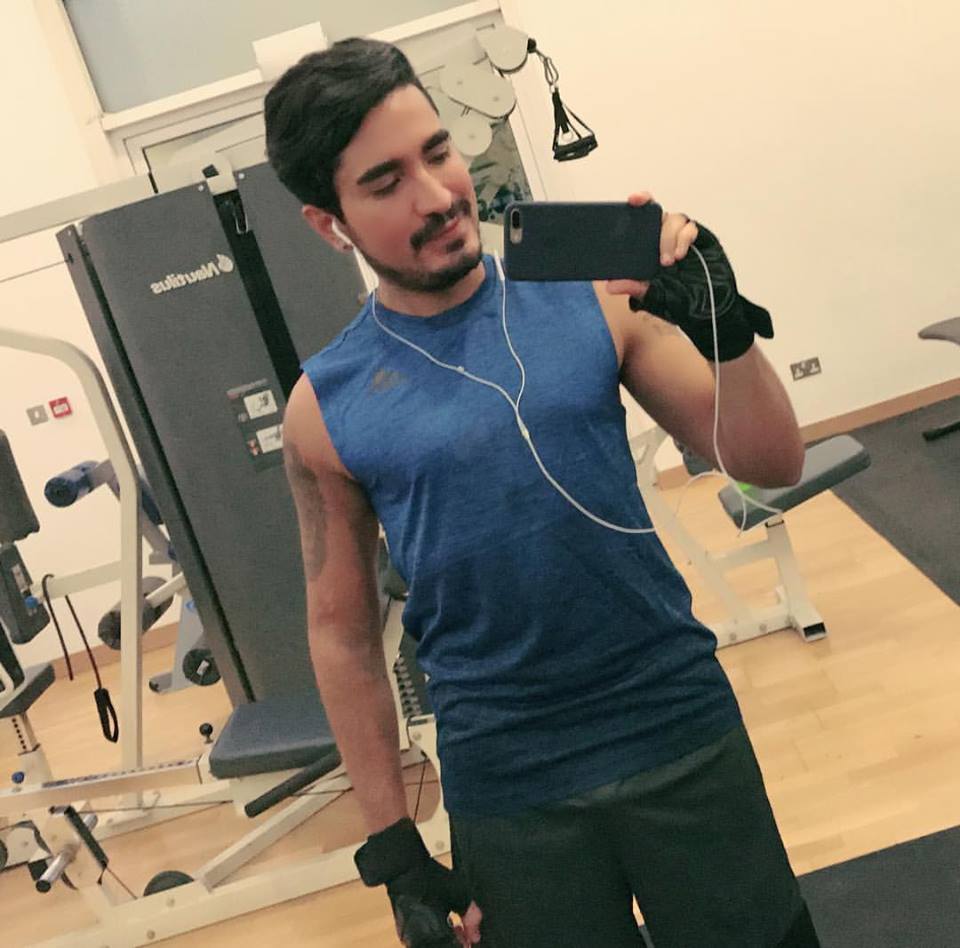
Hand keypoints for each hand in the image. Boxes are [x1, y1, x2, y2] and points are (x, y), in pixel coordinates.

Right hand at [355, 818, 482, 945]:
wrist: (404, 868)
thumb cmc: (430, 878)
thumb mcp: (460, 894)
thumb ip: (471, 917)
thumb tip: (475, 935)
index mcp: (436, 935)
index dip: (465, 944)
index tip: (470, 937)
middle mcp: (421, 942)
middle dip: (456, 942)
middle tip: (462, 930)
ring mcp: (409, 939)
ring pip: (434, 946)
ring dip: (445, 941)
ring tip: (451, 924)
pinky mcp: (403, 933)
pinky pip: (422, 942)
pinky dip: (433, 937)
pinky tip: (437, 921)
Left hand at [604, 191, 774, 360]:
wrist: (711, 310)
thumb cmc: (681, 303)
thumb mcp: (654, 297)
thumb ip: (636, 288)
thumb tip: (610, 286)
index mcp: (647, 251)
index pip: (638, 224)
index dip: (635, 209)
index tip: (630, 201)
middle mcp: (662, 241)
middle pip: (655, 213)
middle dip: (647, 206)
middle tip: (638, 204)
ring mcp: (681, 239)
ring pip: (673, 219)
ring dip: (668, 237)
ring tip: (669, 261)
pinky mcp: (700, 240)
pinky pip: (690, 228)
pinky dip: (683, 238)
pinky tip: (680, 254)